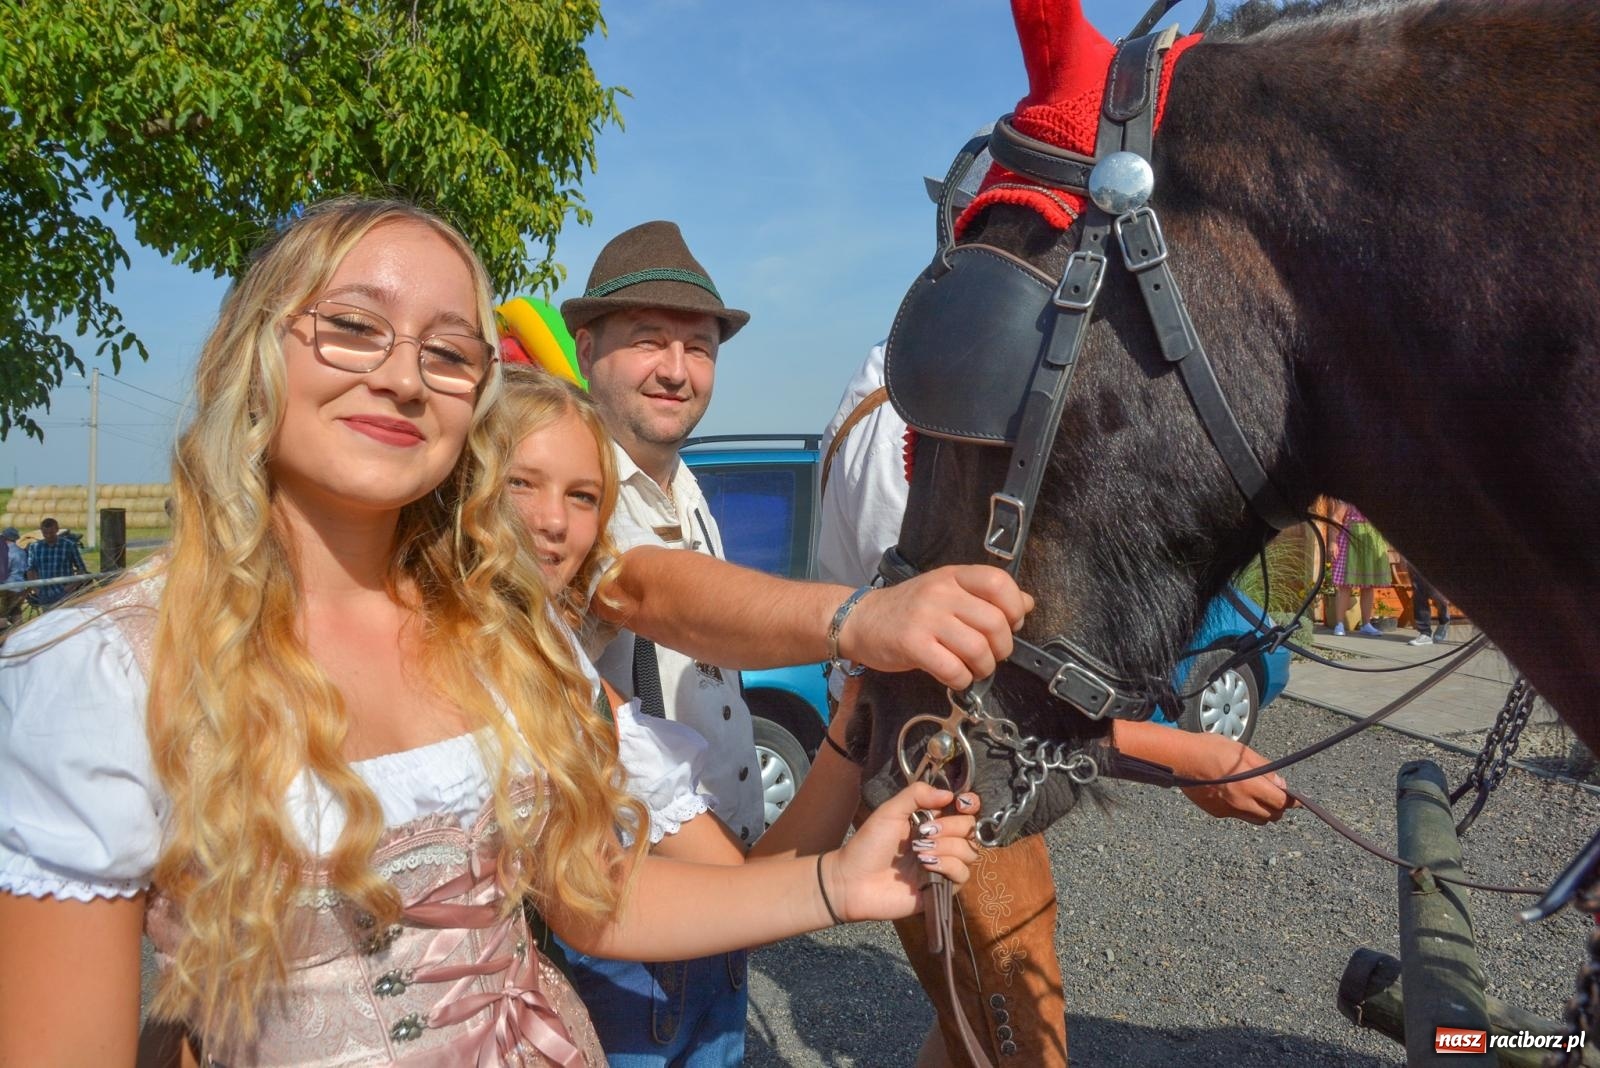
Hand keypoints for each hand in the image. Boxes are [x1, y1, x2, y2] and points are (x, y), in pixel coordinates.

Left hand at [824, 783, 980, 921]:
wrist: (854, 881)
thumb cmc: (868, 845)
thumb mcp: (890, 811)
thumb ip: (916, 795)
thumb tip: (949, 794)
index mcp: (931, 821)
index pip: (964, 810)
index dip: (969, 804)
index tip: (960, 803)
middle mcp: (941, 842)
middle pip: (969, 829)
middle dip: (950, 827)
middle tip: (924, 832)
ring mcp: (943, 865)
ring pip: (969, 852)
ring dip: (947, 847)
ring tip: (920, 851)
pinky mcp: (942, 888)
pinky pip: (962, 874)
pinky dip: (947, 866)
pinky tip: (926, 866)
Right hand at [838, 566, 1032, 689]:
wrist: (860, 620)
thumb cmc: (908, 609)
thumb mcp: (946, 592)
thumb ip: (984, 596)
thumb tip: (1027, 603)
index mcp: (953, 576)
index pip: (999, 583)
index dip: (1014, 607)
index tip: (1010, 624)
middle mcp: (941, 593)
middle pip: (995, 622)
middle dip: (1001, 648)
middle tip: (990, 655)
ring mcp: (926, 618)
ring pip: (978, 649)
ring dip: (983, 668)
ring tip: (973, 669)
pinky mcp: (912, 644)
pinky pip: (953, 669)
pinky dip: (961, 680)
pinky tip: (954, 677)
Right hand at [1175, 733, 1294, 823]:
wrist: (1180, 759)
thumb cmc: (1210, 749)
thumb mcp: (1242, 751)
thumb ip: (1264, 768)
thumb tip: (1281, 783)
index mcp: (1250, 785)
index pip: (1281, 802)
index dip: (1292, 801)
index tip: (1298, 800)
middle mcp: (1241, 802)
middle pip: (1272, 816)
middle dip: (1278, 807)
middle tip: (1275, 795)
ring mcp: (1228, 810)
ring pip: (1257, 820)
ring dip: (1262, 812)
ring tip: (1257, 797)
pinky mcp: (1217, 813)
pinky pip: (1238, 816)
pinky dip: (1242, 809)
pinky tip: (1234, 795)